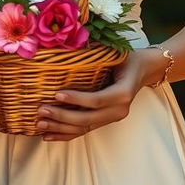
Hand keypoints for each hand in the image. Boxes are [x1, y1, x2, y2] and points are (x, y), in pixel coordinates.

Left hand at [35, 49, 149, 141]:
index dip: (76, 99)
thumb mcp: (116, 54)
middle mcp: (119, 109)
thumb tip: (68, 48)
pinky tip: (49, 135)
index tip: (56, 94)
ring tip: (40, 125)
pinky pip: (84, 130)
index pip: (97, 100)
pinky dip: (66, 134)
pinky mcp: (105, 121)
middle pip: (87, 118)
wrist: (144, 70)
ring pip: (84, 128)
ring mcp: (113, 118)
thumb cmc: (127, 58)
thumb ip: (97, 56)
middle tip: (42, 110)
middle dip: (62, 117)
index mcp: (123, 92)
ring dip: (60, 128)